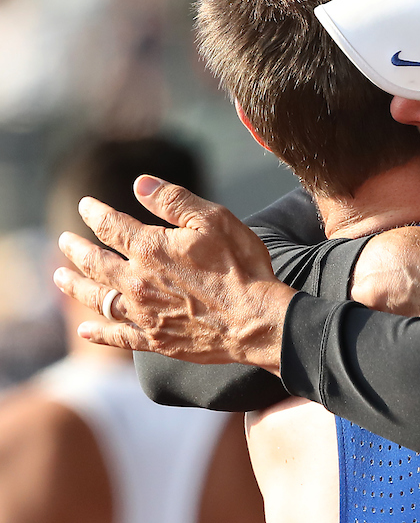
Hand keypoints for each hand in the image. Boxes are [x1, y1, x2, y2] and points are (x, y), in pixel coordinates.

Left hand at [52, 176, 294, 374]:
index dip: (95, 213)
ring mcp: (143, 314)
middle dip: (76, 249)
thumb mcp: (214, 221)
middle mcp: (136, 282)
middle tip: (64, 241)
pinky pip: (116, 336)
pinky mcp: (155, 340)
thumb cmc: (240, 267)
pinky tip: (84, 329)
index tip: (86, 206)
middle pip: (95, 262)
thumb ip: (174, 200)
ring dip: (75, 286)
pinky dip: (98, 332)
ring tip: (60, 278)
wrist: (255, 321)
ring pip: (98, 298)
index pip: (111, 225)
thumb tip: (140, 183)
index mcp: (150, 248)